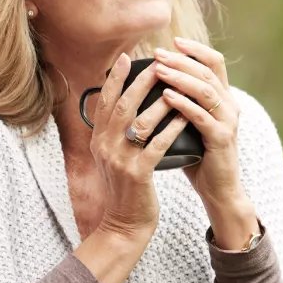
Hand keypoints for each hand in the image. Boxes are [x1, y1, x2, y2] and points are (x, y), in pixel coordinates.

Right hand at [88, 53, 189, 240]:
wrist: (124, 225)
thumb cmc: (125, 188)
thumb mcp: (111, 158)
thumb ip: (114, 133)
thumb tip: (124, 104)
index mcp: (98, 140)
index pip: (104, 102)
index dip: (115, 78)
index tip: (127, 58)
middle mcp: (105, 147)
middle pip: (123, 106)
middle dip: (141, 82)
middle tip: (158, 63)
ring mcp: (120, 161)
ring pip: (140, 123)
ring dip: (161, 102)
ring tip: (178, 86)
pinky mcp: (138, 174)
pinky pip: (157, 145)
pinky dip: (171, 129)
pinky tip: (184, 117)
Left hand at [153, 39, 245, 207]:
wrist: (218, 190)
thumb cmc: (199, 156)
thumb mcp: (190, 124)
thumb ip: (181, 104)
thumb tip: (151, 84)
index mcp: (223, 98)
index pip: (215, 63)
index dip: (195, 49)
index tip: (174, 41)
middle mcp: (230, 106)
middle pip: (208, 71)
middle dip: (181, 60)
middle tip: (158, 53)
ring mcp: (228, 122)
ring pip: (206, 90)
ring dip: (181, 77)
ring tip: (159, 69)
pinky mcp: (221, 139)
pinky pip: (201, 116)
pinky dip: (183, 104)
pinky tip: (166, 96)